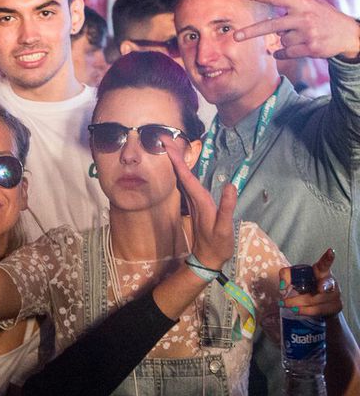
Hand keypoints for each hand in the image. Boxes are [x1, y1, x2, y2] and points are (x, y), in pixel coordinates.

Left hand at [165, 144, 235, 269]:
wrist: (207, 259)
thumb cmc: (217, 244)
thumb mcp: (224, 228)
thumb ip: (227, 208)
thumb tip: (230, 185)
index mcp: (199, 200)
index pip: (185, 175)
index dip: (177, 158)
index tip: (167, 143)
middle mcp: (193, 198)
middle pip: (180, 172)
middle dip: (173, 154)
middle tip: (164, 136)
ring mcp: (193, 201)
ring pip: (182, 177)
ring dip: (176, 161)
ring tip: (171, 145)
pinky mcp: (196, 204)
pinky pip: (186, 183)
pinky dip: (183, 171)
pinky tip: (182, 166)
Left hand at [234, 0, 359, 60]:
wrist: (349, 34)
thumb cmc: (324, 18)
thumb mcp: (311, 5)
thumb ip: (291, 7)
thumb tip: (268, 15)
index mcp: (302, 3)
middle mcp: (304, 16)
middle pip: (271, 25)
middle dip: (251, 32)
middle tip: (235, 36)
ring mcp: (307, 33)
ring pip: (281, 41)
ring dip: (286, 41)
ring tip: (302, 36)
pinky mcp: (310, 48)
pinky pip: (285, 52)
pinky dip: (284, 53)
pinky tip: (296, 48)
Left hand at [280, 249, 341, 318]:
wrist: (320, 305)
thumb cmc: (307, 286)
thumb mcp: (295, 279)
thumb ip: (286, 276)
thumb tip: (282, 287)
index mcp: (322, 272)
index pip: (325, 264)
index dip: (328, 258)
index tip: (330, 251)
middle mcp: (331, 282)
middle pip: (320, 286)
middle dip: (304, 294)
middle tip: (285, 300)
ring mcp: (336, 295)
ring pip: (315, 301)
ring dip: (297, 304)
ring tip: (284, 305)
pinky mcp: (336, 307)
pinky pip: (318, 310)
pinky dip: (304, 311)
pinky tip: (295, 311)